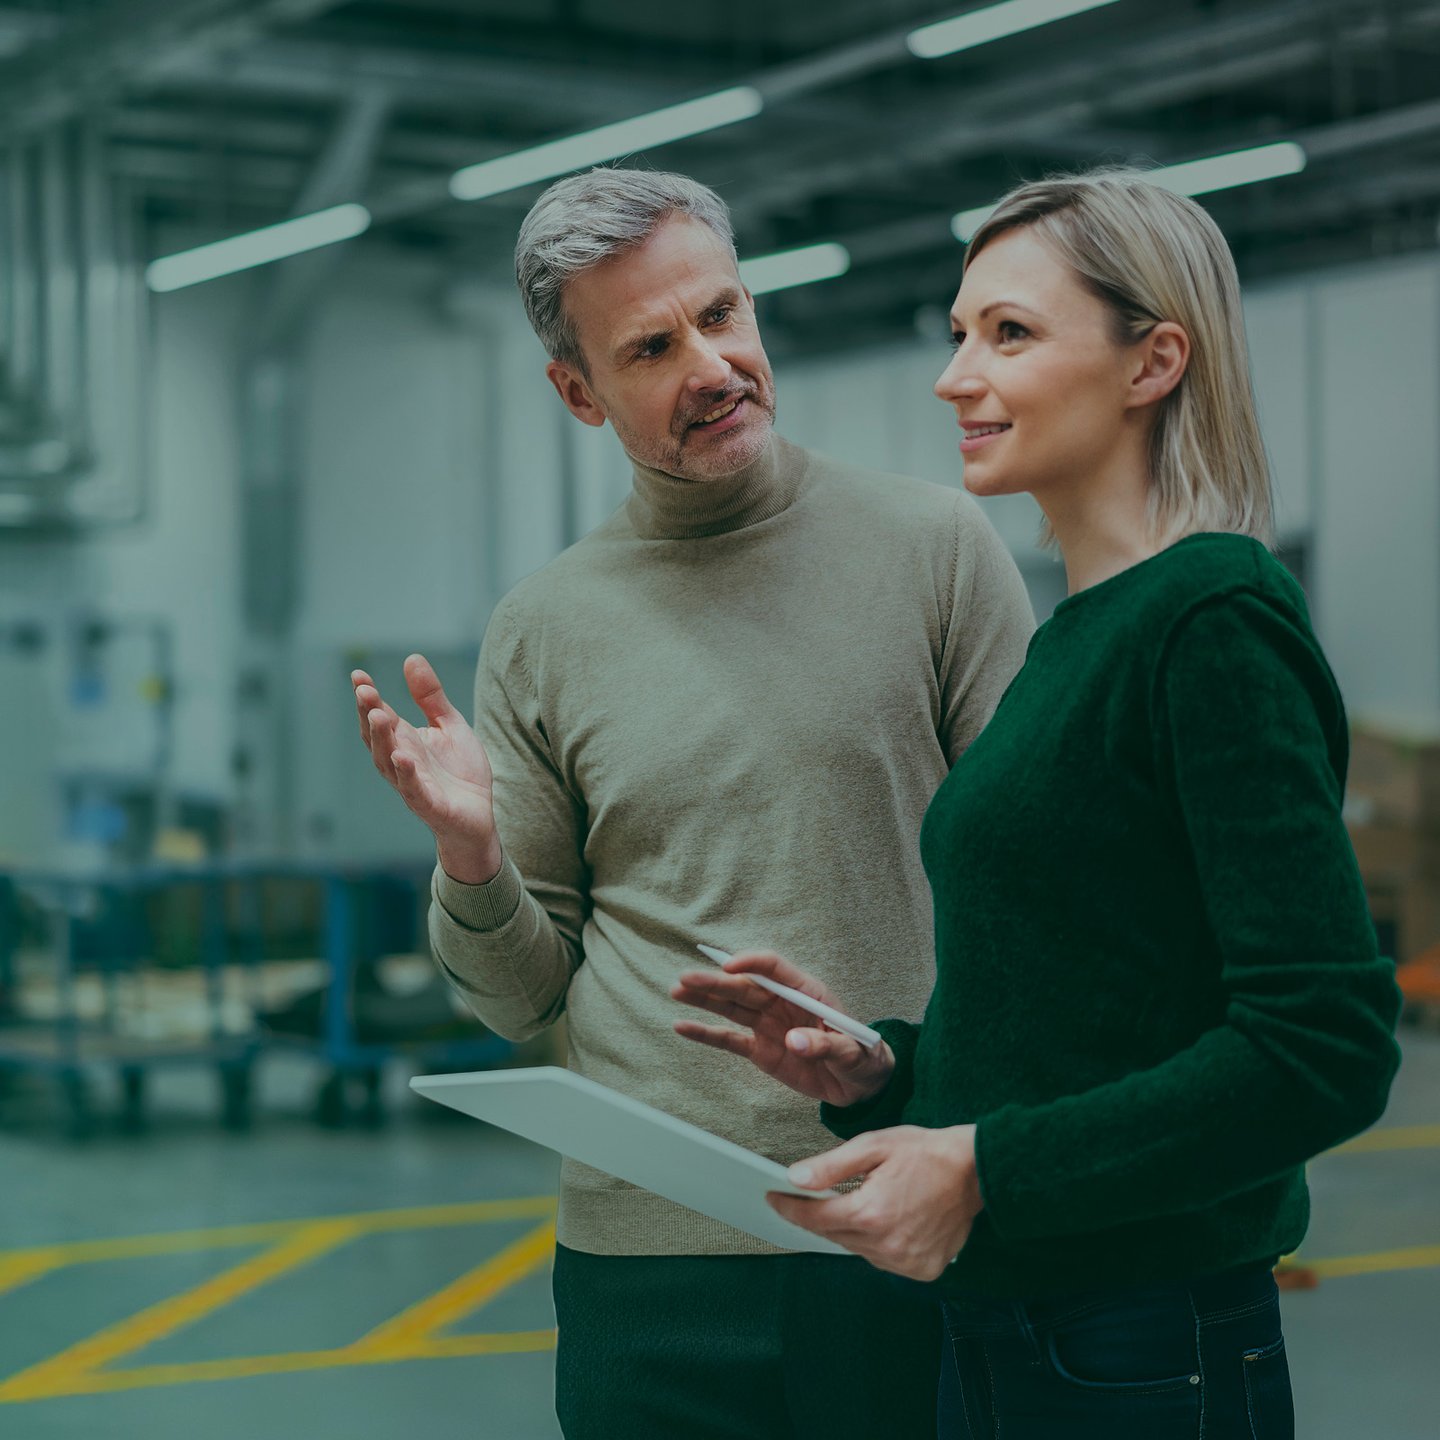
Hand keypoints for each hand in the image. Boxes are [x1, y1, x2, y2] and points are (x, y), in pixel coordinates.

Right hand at [351, 655, 502, 884]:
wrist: (479, 816)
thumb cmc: (460, 772)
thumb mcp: (449, 725)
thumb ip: (431, 696)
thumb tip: (411, 657)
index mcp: (404, 740)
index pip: (379, 715)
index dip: (368, 697)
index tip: (358, 675)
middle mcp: (401, 760)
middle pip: (377, 737)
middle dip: (368, 714)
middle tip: (364, 691)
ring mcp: (412, 783)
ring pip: (388, 762)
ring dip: (381, 740)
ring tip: (378, 715)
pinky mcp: (429, 804)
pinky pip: (413, 789)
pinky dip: (406, 774)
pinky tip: (403, 757)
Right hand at [672, 950, 893, 1107]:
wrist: (860, 1086)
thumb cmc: (864, 1059)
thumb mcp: (854, 1052)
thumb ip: (827, 1045)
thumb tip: (794, 1041)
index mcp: (807, 992)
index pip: (774, 968)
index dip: (752, 963)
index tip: (729, 966)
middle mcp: (782, 1003)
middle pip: (744, 986)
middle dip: (715, 982)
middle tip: (686, 978)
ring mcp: (768, 1025)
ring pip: (731, 1006)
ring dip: (704, 999)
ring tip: (677, 989)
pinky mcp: (760, 1050)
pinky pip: (729, 1039)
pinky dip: (706, 1033)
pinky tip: (681, 1026)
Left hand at [768, 1125, 982, 1282]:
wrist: (976, 1170)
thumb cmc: (925, 1152)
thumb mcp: (874, 1145)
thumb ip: (831, 1165)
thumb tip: (795, 1179)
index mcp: (872, 1213)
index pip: (816, 1218)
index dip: (790, 1209)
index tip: (772, 1199)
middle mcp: (887, 1245)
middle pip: (835, 1235)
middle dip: (819, 1217)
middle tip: (807, 1198)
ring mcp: (907, 1262)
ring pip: (858, 1249)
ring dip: (850, 1230)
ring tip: (856, 1204)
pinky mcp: (923, 1270)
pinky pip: (884, 1259)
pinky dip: (876, 1243)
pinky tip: (884, 1221)